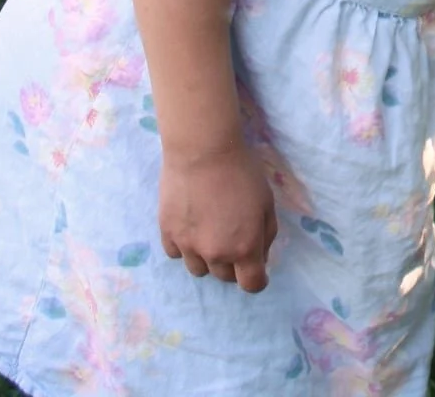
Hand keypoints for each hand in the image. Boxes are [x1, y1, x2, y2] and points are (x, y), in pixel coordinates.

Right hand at [159, 142, 277, 293]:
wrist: (203, 149)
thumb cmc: (241, 171)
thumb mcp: (267, 201)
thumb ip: (266, 233)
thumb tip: (260, 255)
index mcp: (244, 248)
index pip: (251, 285)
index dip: (257, 279)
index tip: (257, 270)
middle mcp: (215, 254)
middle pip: (225, 277)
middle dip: (233, 265)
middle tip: (234, 240)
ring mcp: (188, 246)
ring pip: (199, 269)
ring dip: (208, 258)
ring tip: (210, 232)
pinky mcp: (167, 233)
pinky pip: (176, 253)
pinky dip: (185, 246)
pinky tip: (190, 225)